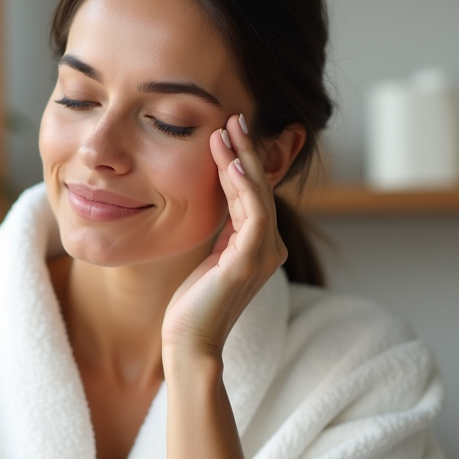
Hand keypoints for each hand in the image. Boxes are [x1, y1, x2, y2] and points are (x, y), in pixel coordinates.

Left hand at [161, 113, 286, 360]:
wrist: (189, 341)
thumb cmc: (192, 304)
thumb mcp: (209, 256)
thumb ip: (222, 231)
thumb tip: (218, 200)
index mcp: (261, 246)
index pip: (254, 193)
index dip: (242, 161)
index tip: (227, 132)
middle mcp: (270, 248)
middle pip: (261, 188)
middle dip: (247, 151)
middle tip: (233, 118)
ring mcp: (263, 255)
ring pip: (258, 195)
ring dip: (243, 160)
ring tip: (228, 131)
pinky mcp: (249, 262)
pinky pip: (254, 214)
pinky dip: (244, 187)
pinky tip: (231, 165)